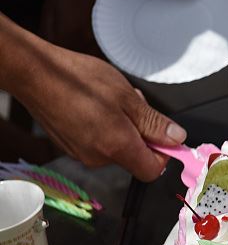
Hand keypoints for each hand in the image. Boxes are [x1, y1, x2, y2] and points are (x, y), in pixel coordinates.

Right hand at [0, 15, 185, 181]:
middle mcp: (98, 157)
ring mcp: (81, 153)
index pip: (152, 171)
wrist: (33, 73)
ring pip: (116, 147)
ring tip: (110, 100)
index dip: (163, 154)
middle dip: (141, 133)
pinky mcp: (70, 146)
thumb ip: (154, 123)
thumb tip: (176, 139)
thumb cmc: (77, 80)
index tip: (165, 135)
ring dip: (123, 127)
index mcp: (117, 147)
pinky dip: (104, 127)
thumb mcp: (127, 97)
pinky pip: (98, 142)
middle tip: (133, 104)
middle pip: (134, 157)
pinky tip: (94, 105)